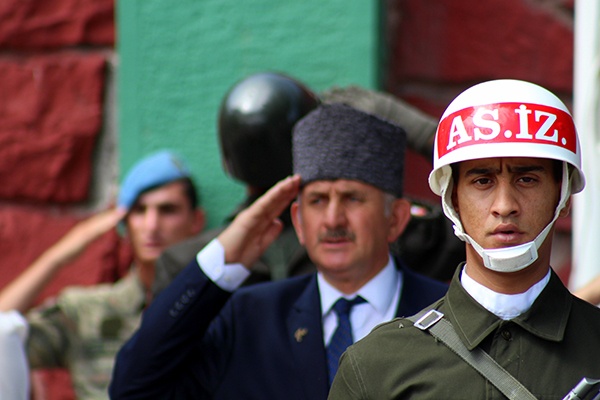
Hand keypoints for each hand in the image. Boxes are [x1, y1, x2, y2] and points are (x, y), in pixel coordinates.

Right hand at [0, 207, 126, 311]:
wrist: (56, 258)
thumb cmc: (70, 252)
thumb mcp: (84, 243)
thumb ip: (92, 237)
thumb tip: (100, 234)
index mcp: (85, 228)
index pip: (100, 219)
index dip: (111, 214)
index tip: (123, 209)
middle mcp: (84, 227)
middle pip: (102, 218)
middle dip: (114, 212)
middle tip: (127, 205)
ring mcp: (83, 232)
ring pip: (100, 222)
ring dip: (111, 216)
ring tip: (123, 210)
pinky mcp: (82, 238)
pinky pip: (95, 231)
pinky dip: (104, 226)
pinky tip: (113, 223)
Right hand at [218, 175, 300, 267]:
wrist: (225, 264)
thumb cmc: (241, 256)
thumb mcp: (262, 244)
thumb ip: (271, 232)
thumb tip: (279, 222)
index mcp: (260, 221)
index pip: (276, 207)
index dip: (288, 197)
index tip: (299, 188)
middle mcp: (256, 215)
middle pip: (274, 200)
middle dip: (287, 189)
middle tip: (299, 177)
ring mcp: (251, 215)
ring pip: (268, 199)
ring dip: (280, 189)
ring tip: (291, 180)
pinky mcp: (246, 218)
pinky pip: (261, 206)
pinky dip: (271, 197)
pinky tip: (280, 189)